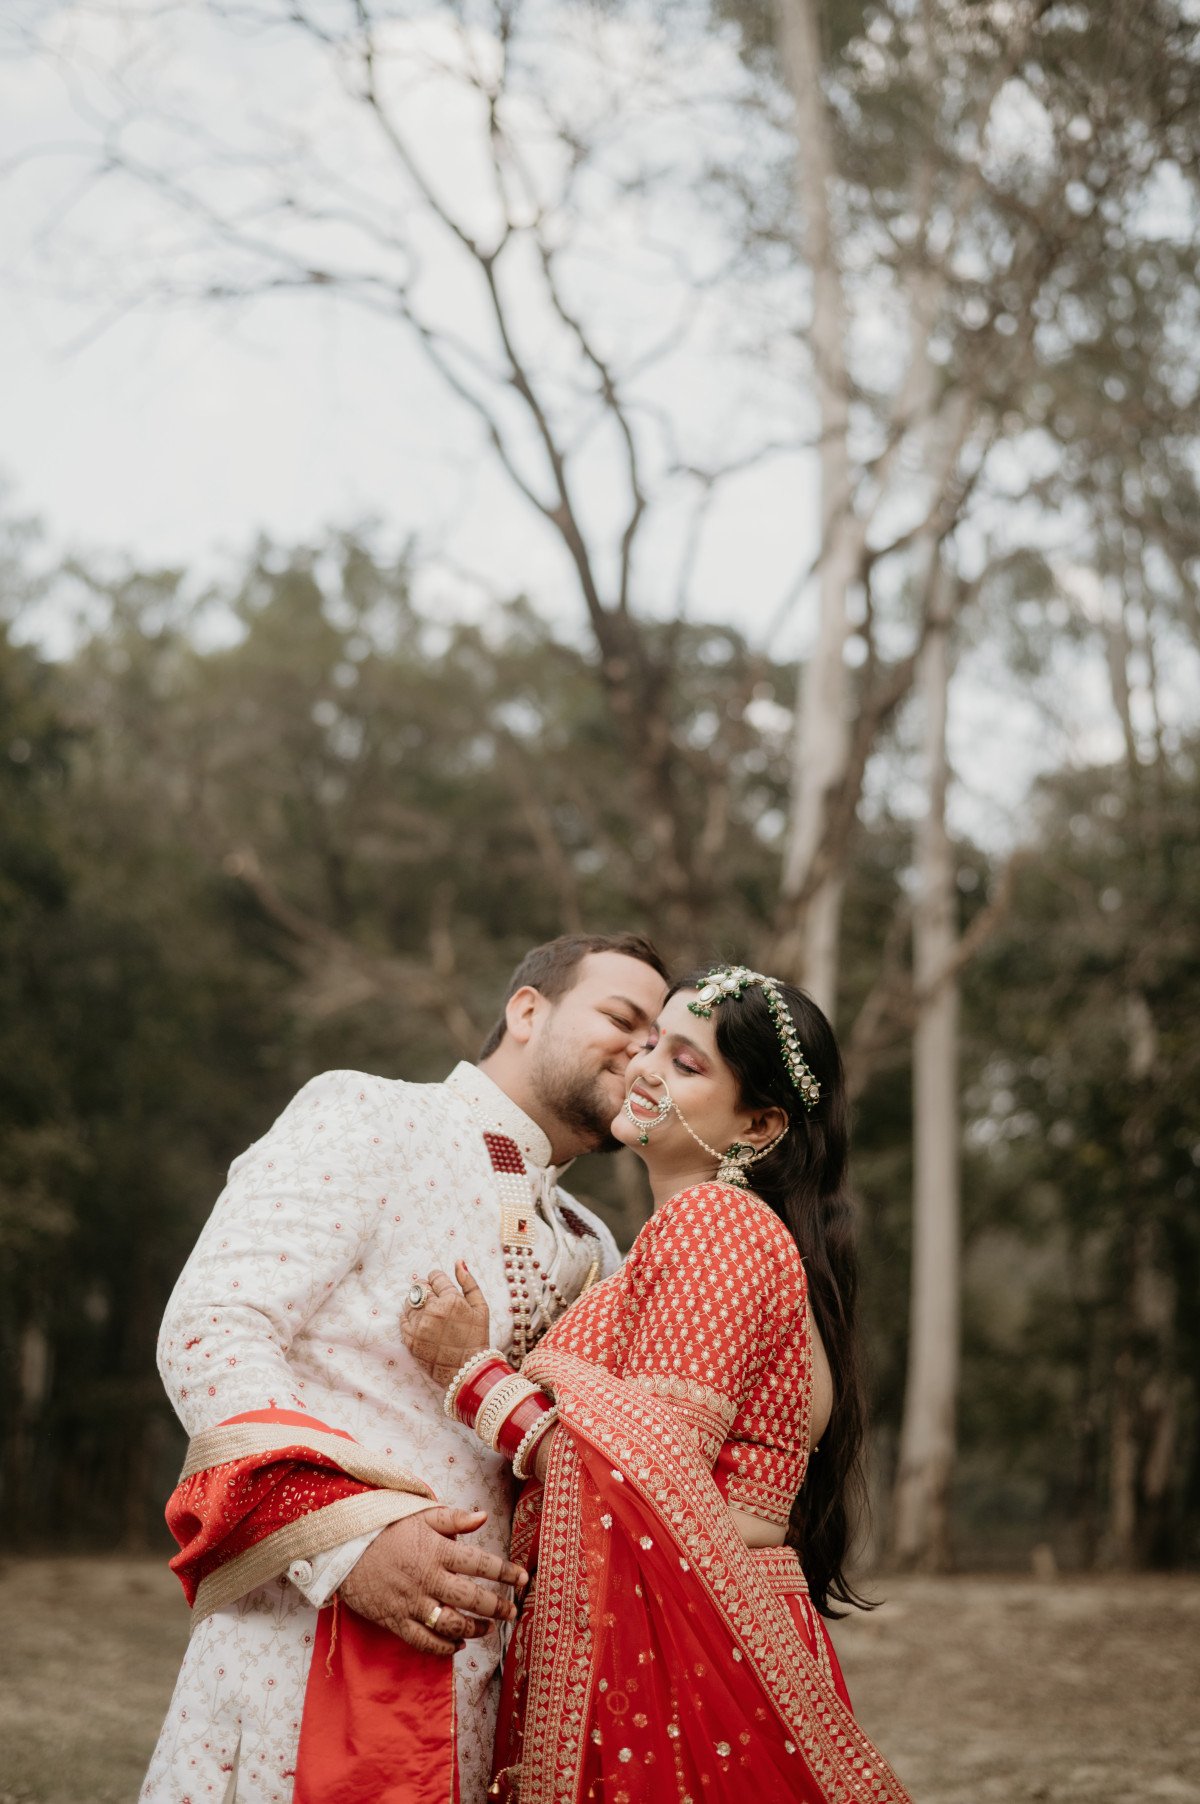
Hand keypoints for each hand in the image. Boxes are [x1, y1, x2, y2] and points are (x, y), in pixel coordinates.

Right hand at [338, 1507, 526, 1656]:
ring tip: (488, 1629)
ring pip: (451, 1624)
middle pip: (472, 1598)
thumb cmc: (387, 1528)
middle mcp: (428, 1579)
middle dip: (497, 1606)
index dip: (506, 1572)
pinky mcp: (396, 1620)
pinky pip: (424, 1641)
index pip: (481, 1563)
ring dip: (474, 1629)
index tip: (523, 1578)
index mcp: (438, 1550)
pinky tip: (458, 1645)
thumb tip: (484, 1517)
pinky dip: (444, 1647)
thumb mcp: (421, 1515)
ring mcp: (412, 1602)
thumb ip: (454, 1519)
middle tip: (512, 1612)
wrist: (345, 1546)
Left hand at [401, 1261, 491, 1387]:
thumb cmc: (477, 1337)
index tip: (441, 1287)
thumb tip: (458, 1261)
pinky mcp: (410, 1340)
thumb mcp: (481, 1308)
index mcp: (452, 1300)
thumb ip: (469, 1283)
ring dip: (416, 1303)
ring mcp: (420, 1326)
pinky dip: (410, 1318)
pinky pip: (403, 1319)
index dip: (438, 1280)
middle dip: (426, 1289)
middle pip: (419, 1287)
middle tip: (435, 1300)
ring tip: (429, 1313)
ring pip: (409, 1302)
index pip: (435, 1277)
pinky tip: (422, 1324)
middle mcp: (433, 1311)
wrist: (467, 1371)